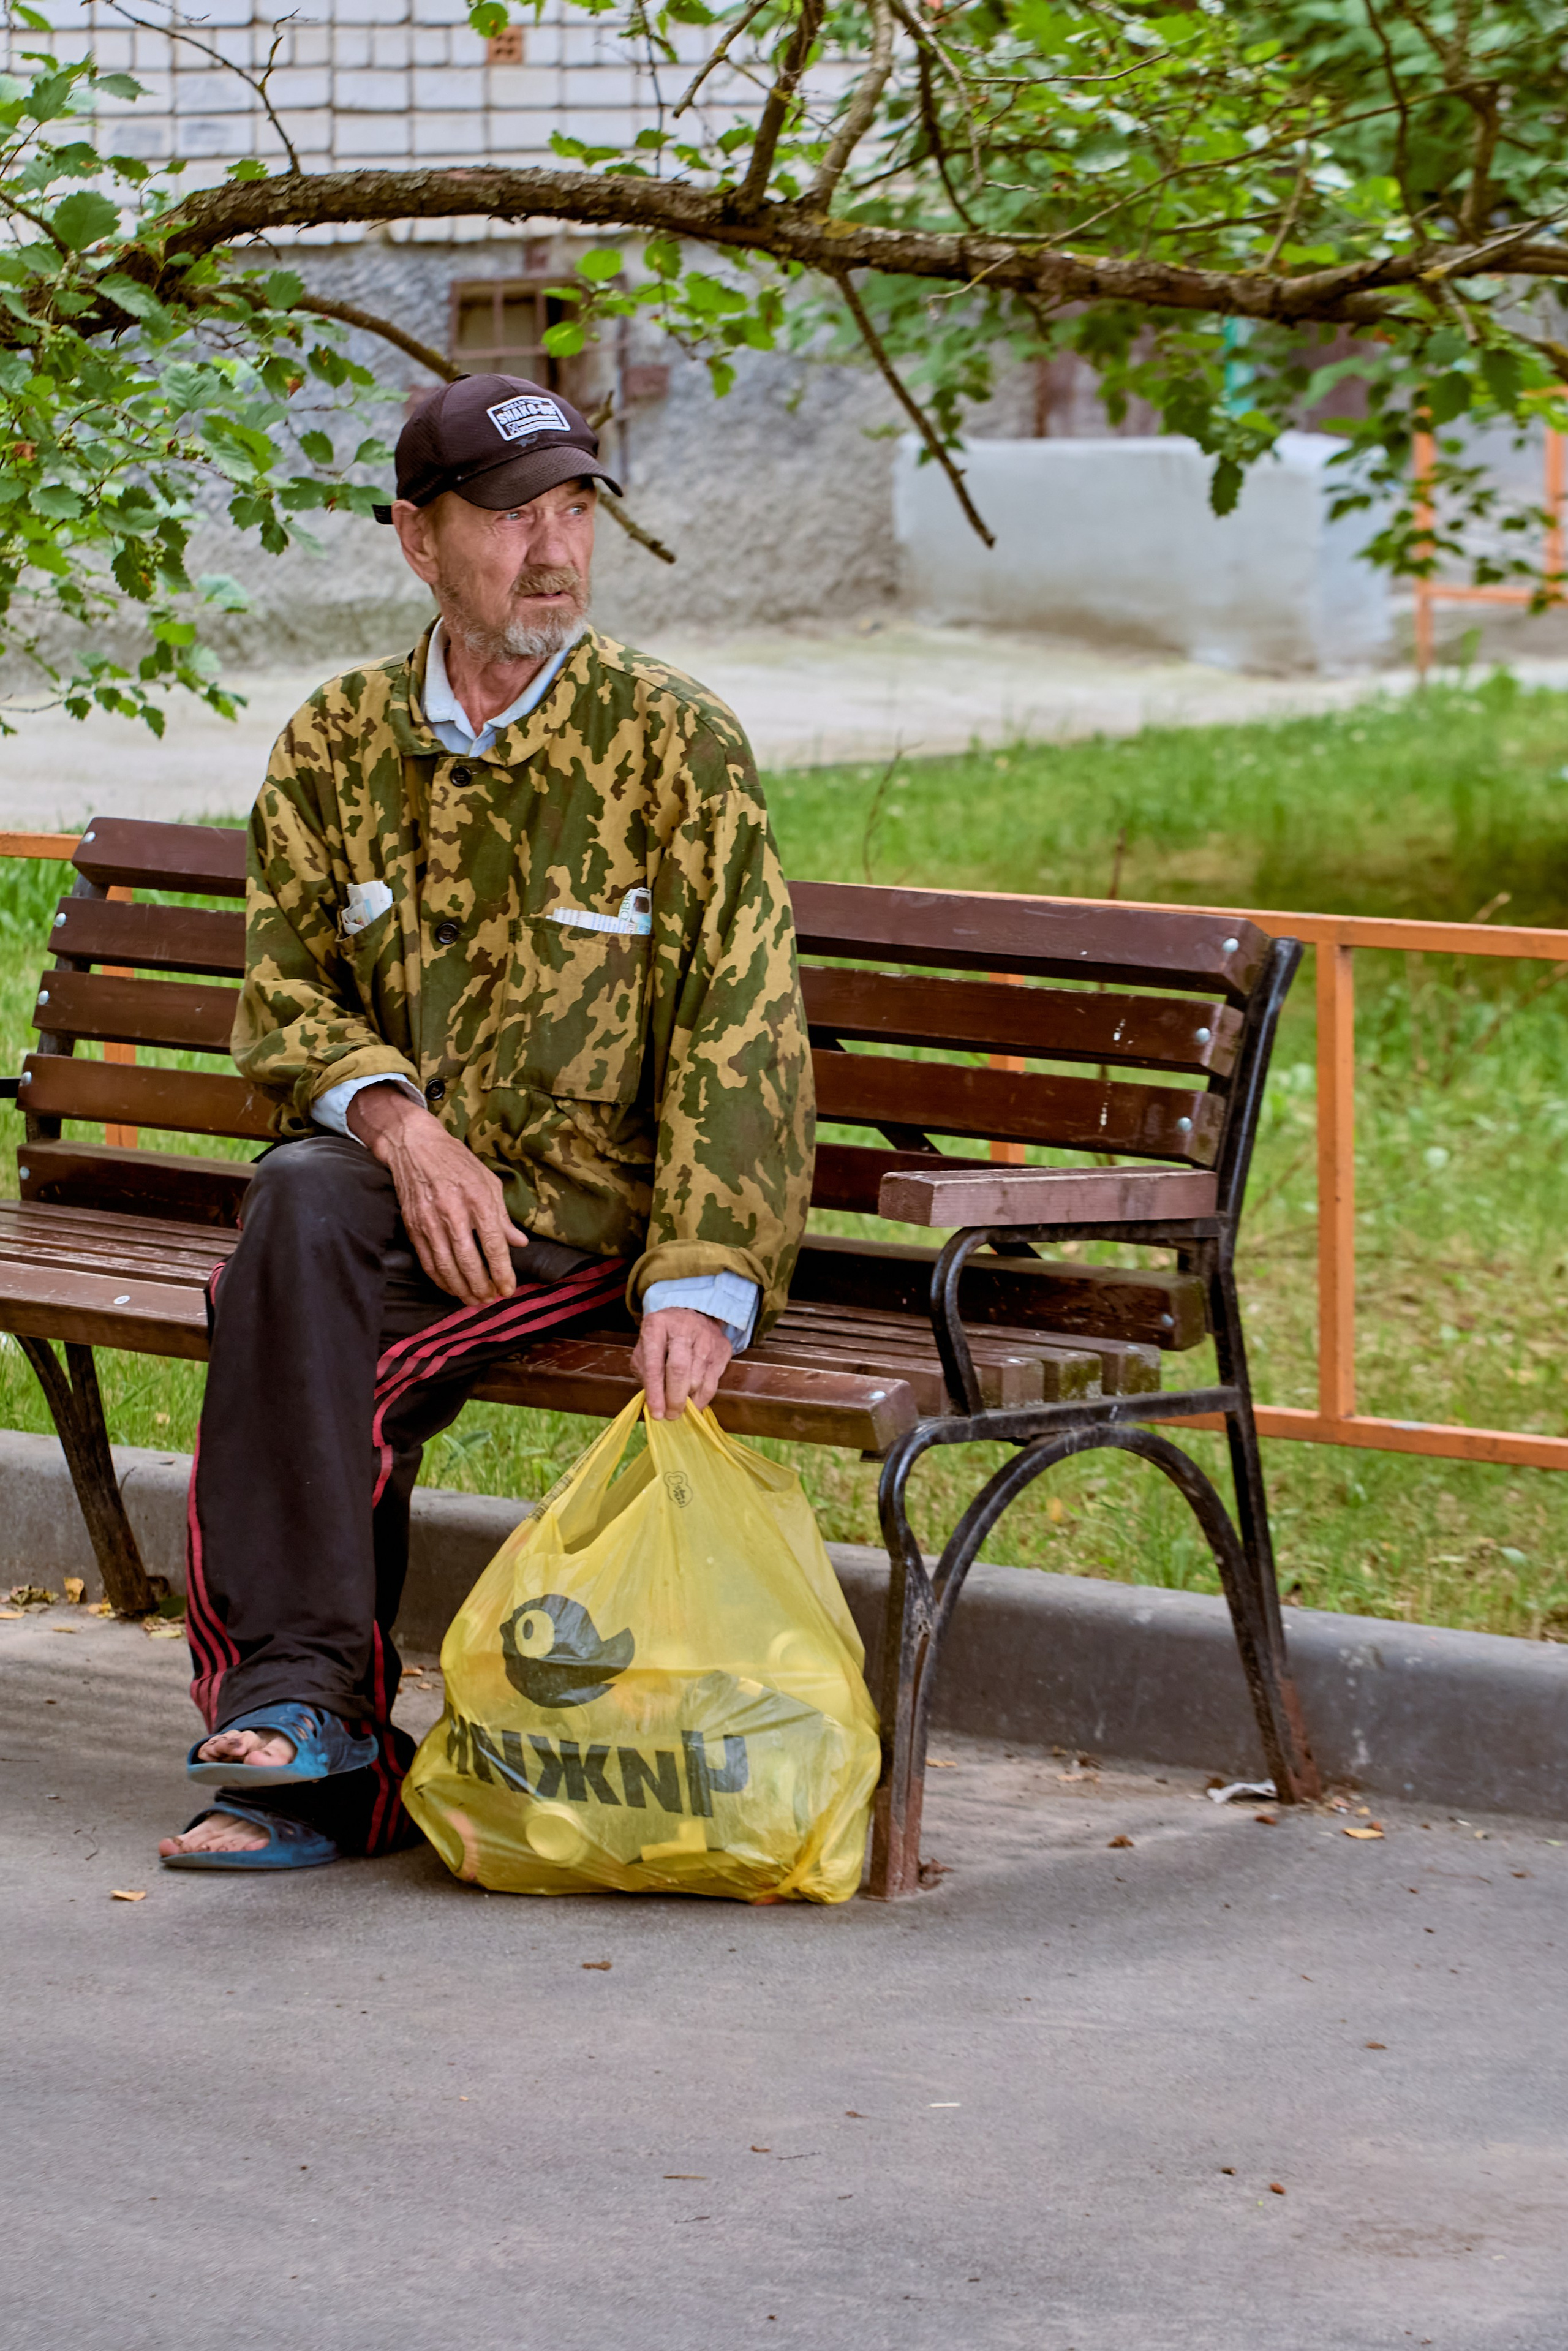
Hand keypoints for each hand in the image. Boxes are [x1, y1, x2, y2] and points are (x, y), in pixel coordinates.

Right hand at [348, 1083, 526, 1305]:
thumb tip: (519, 1243)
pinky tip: (451, 1288)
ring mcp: (429, 1221)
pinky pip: (427, 1261)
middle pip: (468, 1261)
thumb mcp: (488, 1181)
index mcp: (478, 1198)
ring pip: (446, 1266)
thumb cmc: (457, 1162)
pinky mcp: (413, 1226)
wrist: (414, 1145)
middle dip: (482, 1286)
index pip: (493, 1244)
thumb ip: (503, 1216)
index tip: (508, 1289)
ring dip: (461, 1289)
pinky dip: (440, 1279)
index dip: (502, 1272)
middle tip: (490, 1300)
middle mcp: (453, 1211)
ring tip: (474, 1300)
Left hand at [632, 1306, 732, 1419]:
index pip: (654, 1363)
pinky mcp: (722, 1348)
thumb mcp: (645, 1349)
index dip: (655, 1392)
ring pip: (698, 1379)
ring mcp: (706, 1337)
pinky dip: (702, 1399)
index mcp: (657, 1326)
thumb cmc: (663, 1338)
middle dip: (674, 1399)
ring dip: (688, 1401)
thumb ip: (645, 1373)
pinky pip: (713, 1382)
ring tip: (680, 1408)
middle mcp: (683, 1328)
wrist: (692, 1316)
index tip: (656, 1414)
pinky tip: (693, 1403)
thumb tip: (655, 1403)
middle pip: (679, 1370)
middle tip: (671, 1416)